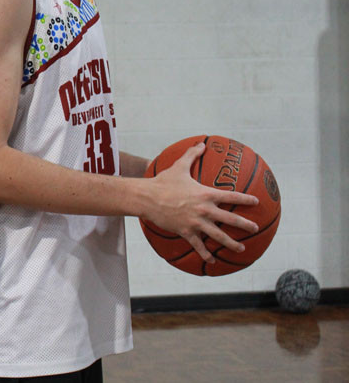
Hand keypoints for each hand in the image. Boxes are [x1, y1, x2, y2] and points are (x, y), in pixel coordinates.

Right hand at [144, 142, 259, 263]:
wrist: (147, 197)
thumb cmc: (163, 181)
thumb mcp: (179, 166)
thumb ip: (192, 155)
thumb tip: (201, 143)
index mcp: (205, 194)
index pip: (231, 197)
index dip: (245, 199)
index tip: (256, 202)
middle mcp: (204, 210)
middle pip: (230, 219)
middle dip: (245, 225)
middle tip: (254, 229)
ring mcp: (196, 222)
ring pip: (218, 235)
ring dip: (231, 243)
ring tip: (241, 249)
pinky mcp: (186, 231)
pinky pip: (198, 245)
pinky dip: (206, 253)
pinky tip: (213, 261)